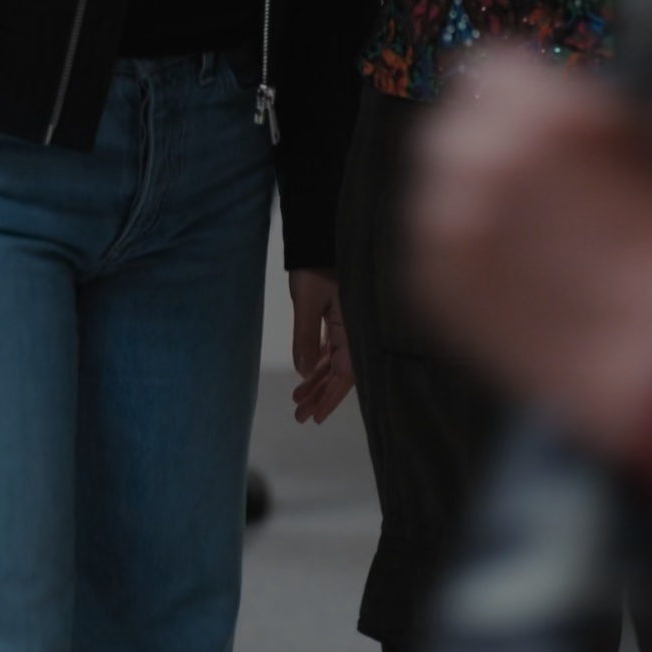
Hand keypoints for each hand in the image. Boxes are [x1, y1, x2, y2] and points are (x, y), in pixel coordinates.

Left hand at [287, 271, 353, 424]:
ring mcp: (346, 322)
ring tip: (297, 399)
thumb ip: (305, 338)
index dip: (330, 398)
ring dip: (317, 380)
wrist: (318, 233)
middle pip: (339, 372)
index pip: (345, 374)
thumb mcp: (307, 303)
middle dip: (320, 395)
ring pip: (333, 360)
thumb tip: (304, 373)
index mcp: (353, 329)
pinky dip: (318, 360)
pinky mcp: (338, 314)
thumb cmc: (314, 266)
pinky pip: (331, 345)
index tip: (315, 418)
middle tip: (299, 416)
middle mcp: (353, 329)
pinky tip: (307, 372)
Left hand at [412, 48, 651, 456]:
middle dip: (490, 143)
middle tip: (539, 188)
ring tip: (533, 239)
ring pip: (439, 180)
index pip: (490, 65)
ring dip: (473, 196)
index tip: (537, 122)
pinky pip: (432, 239)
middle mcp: (476, 154)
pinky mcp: (428, 277)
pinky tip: (516, 276)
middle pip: (455, 121)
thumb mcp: (646, 143)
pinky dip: (464, 249)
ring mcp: (443, 219)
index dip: (520, 95)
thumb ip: (580, 104)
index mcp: (536, 107)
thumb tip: (546, 92)